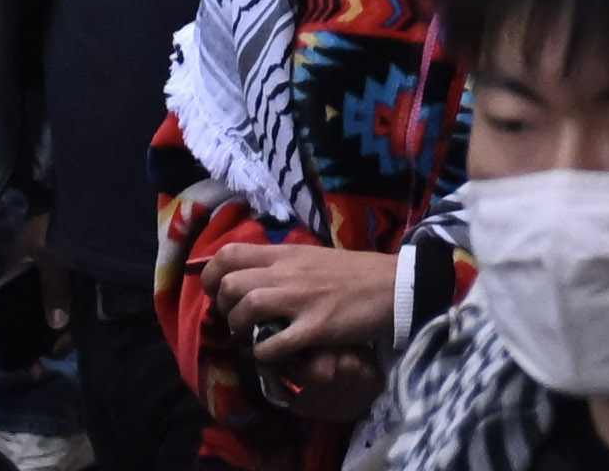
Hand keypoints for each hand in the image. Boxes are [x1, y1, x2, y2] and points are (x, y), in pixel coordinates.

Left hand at [210, 242, 397, 399]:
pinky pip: (273, 344)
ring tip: (253, 336)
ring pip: (246, 308)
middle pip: (230, 284)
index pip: (228, 254)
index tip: (220, 293)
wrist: (396, 285)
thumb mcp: (314, 259)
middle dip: (225, 307)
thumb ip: (283, 266)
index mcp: (286, 254)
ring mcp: (301, 300)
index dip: (211, 275)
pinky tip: (272, 354)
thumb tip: (253, 279)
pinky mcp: (316, 327)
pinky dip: (264, 354)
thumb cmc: (355, 273)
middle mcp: (288, 273)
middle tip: (239, 320)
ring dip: (241, 329)